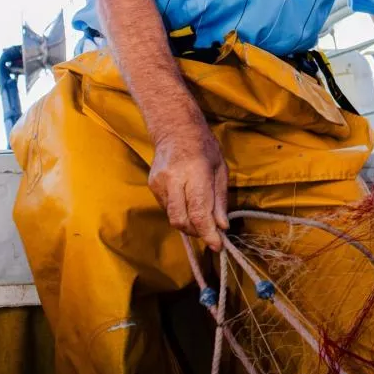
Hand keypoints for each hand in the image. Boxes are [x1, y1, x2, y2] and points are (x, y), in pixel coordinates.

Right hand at [148, 112, 228, 251]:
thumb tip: (222, 226)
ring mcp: (159, 182)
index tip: (218, 246)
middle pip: (182, 220)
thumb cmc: (203, 146)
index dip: (208, 233)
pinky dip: (181, 213)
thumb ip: (220, 199)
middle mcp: (173, 178)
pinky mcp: (152, 185)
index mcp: (194, 172)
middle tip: (211, 233)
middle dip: (198, 232)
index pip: (198, 212)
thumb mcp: (220, 169)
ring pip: (173, 218)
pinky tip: (188, 204)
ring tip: (202, 219)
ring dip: (189, 225)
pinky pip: (167, 209)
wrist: (174, 128)